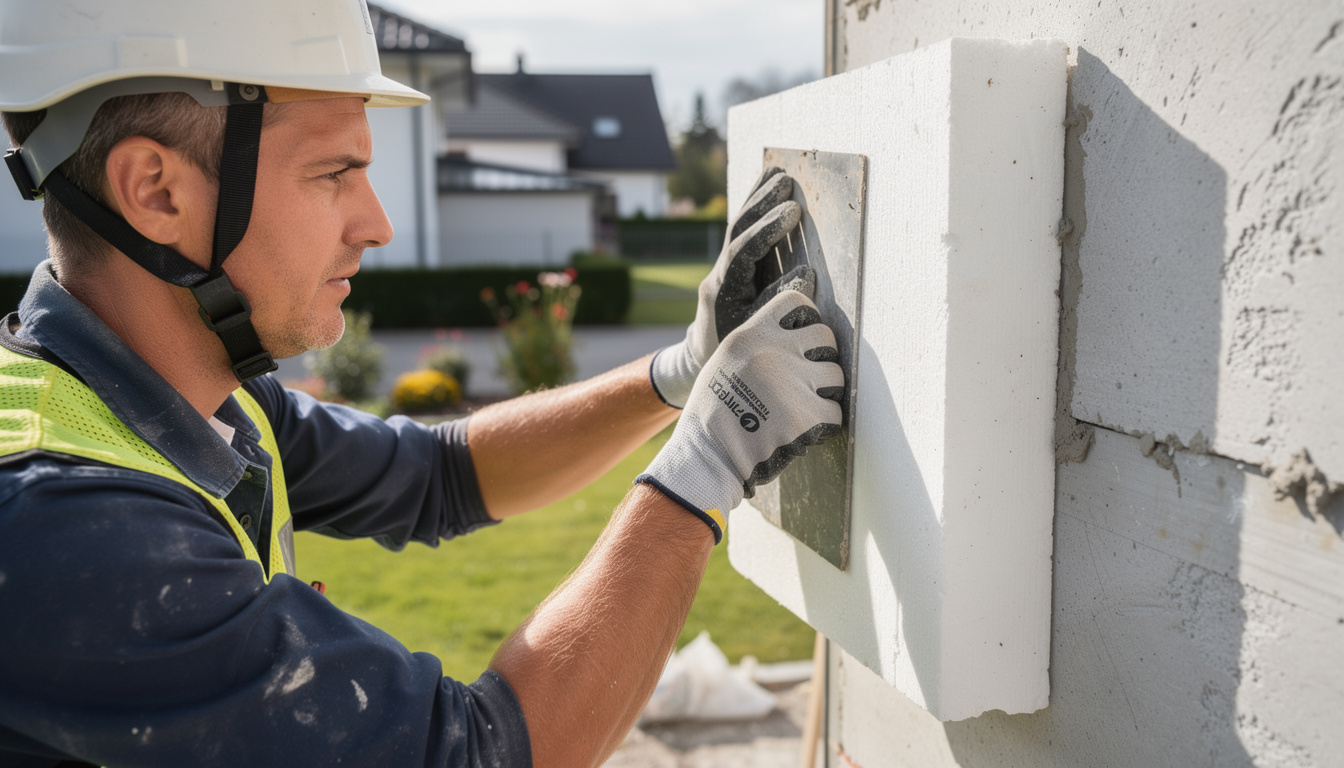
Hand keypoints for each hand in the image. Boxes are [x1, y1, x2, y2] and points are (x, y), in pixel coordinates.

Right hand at [637, 290, 843, 541]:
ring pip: (836, 375)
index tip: (806, 338)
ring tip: (804, 407)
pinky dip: (825, 423)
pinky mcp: (805, 416)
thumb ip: (757, 345)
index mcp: (751, 335)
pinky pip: (835, 412)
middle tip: (808, 379)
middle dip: (822, 357)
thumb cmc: (715, 412)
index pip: (795, 303)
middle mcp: (773, 352)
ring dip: (826, 392)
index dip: (808, 318)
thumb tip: (795, 333)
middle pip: (825, 337)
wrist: (708, 455)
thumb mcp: (726, 362)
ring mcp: (791, 383)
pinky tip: (805, 429)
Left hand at [649, 168, 813, 407]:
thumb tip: (806, 273)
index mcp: (723, 289)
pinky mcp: (730, 268)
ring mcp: (722, 268)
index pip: (744, 250)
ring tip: (777, 173)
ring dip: (757, 199)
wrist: (702, 359)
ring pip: (738, 227)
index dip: (767, 230)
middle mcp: (719, 273)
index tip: (792, 212)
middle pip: (738, 229)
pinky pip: (743, 234)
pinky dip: (756, 213)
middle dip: (761, 203)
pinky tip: (767, 194)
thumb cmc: (734, 350)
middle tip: (785, 180)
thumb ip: (779, 303)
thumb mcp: (758, 332)